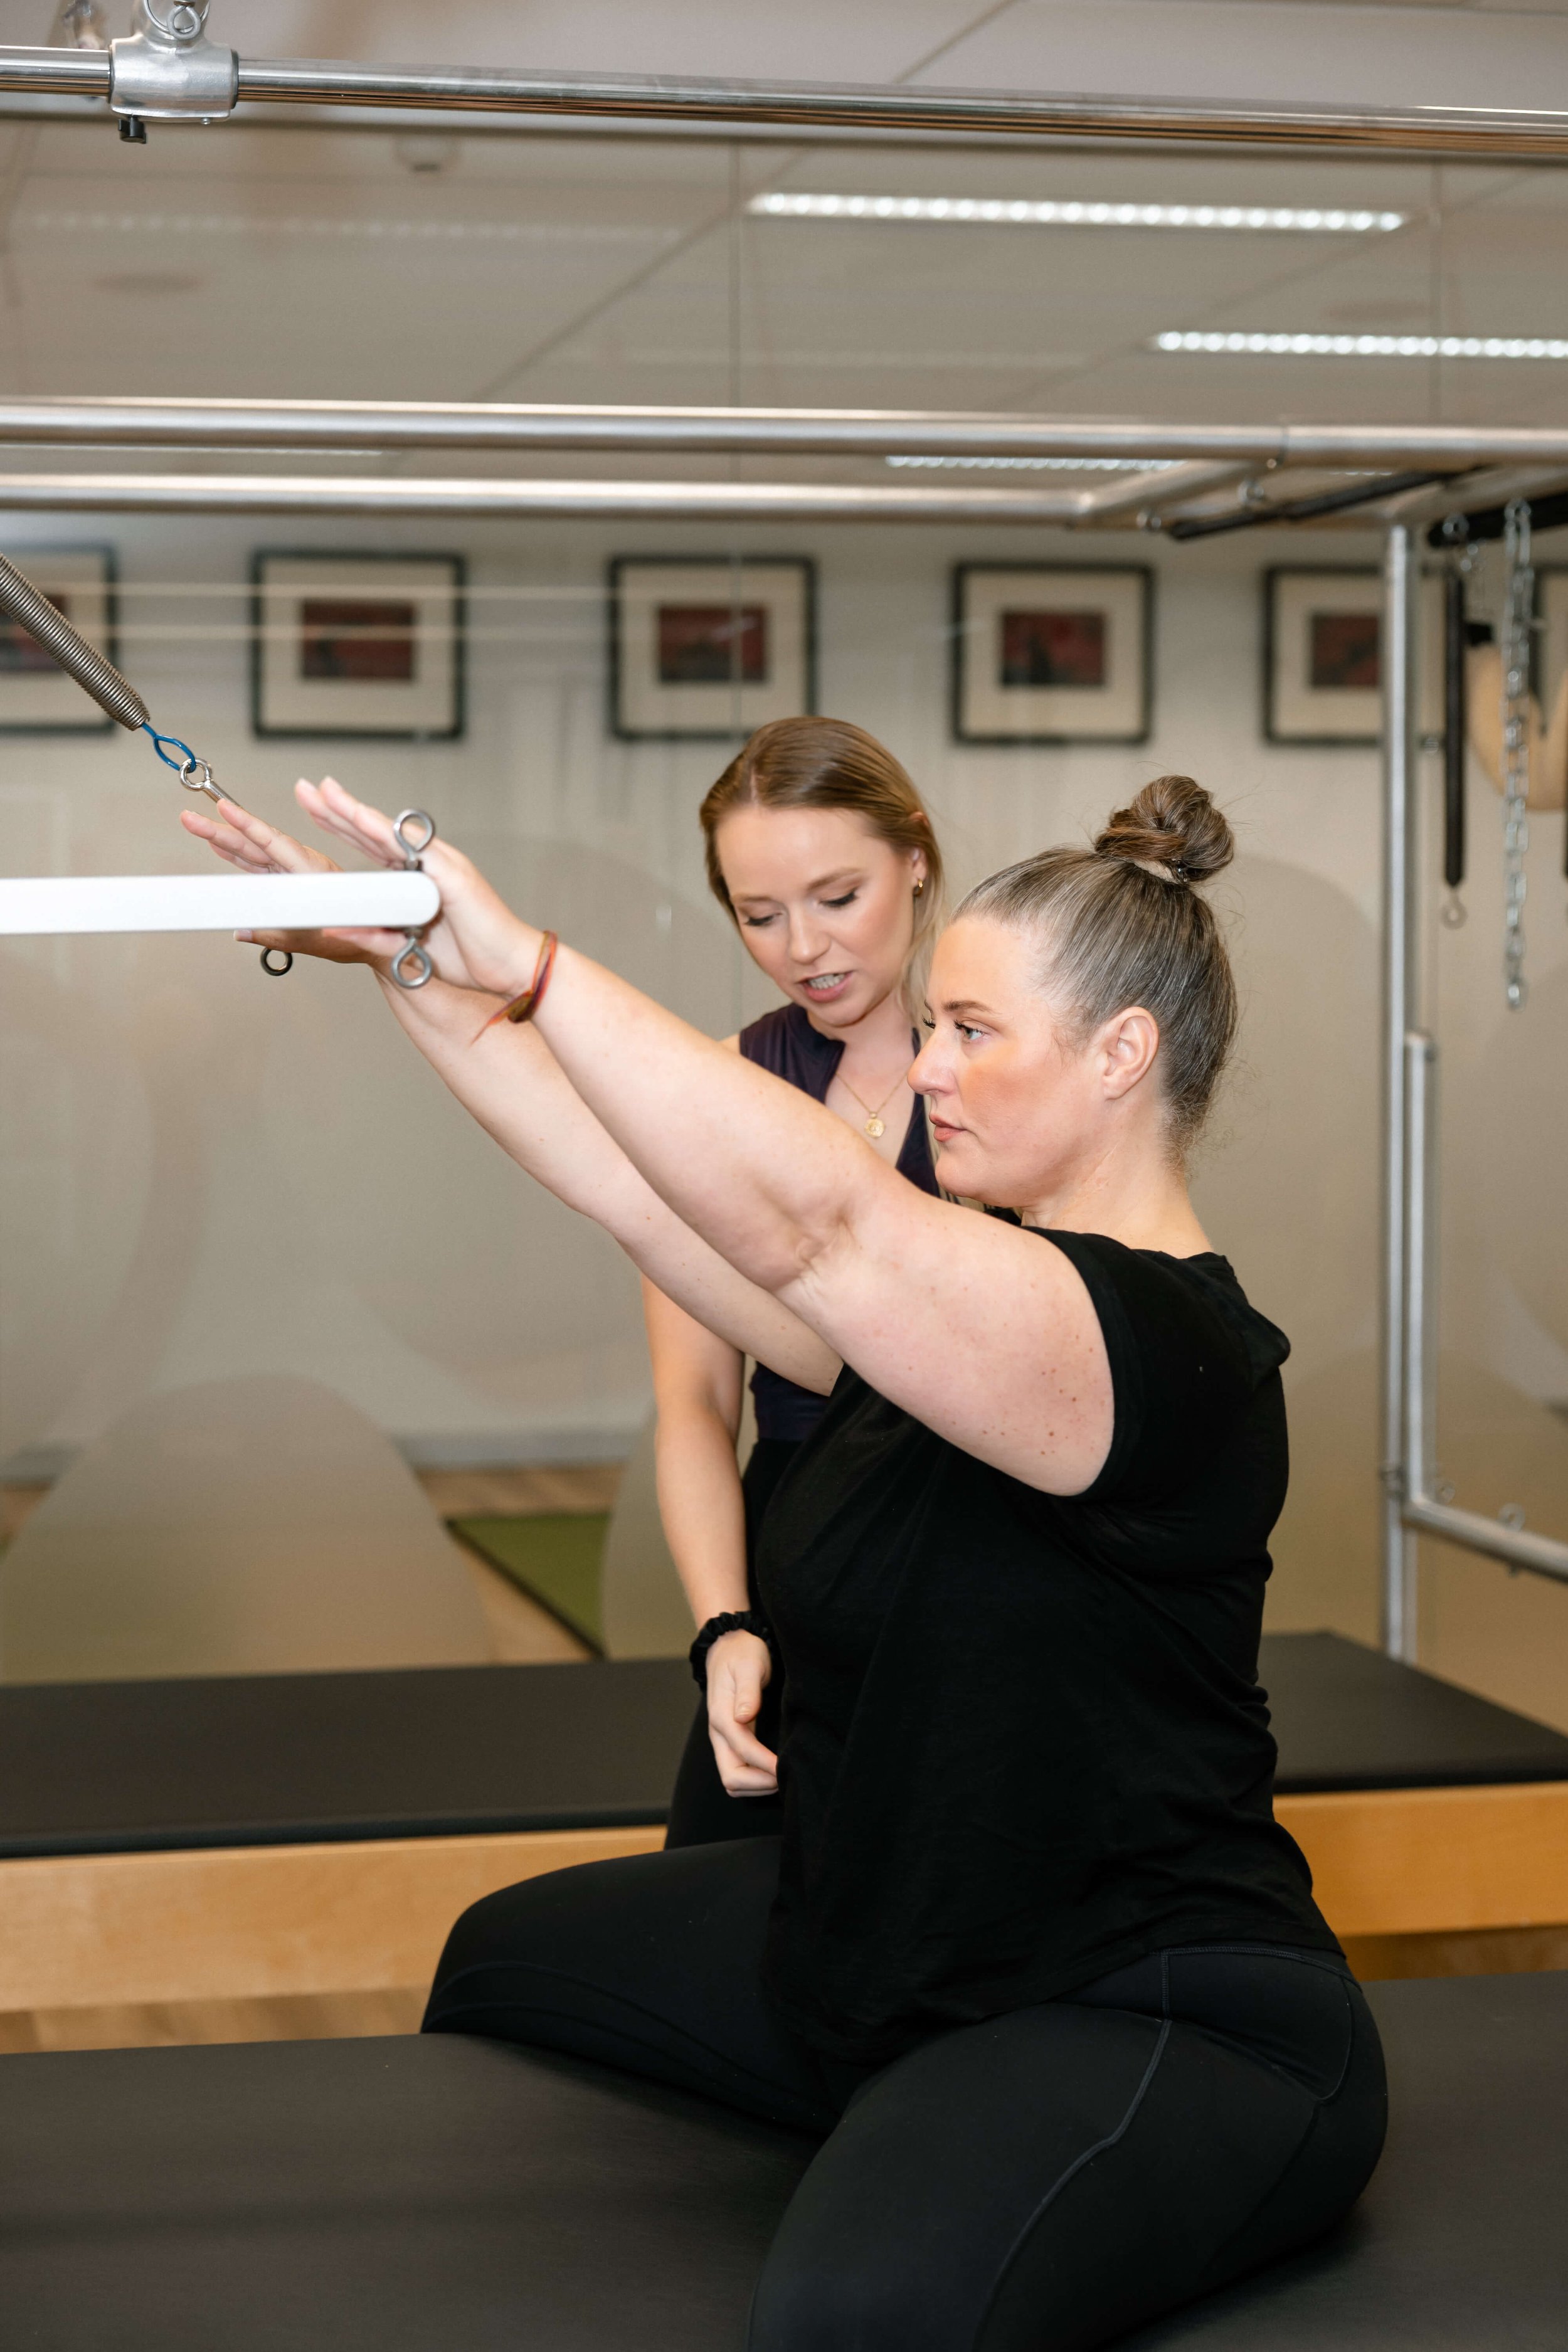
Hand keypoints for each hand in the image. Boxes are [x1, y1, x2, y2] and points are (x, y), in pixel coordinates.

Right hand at [180, 792, 374, 967]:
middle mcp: (302, 867)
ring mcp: (296, 872)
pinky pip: (261, 865)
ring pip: (256, 852)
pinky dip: (240, 856)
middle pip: (257, 844)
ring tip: (197, 827)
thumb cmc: (355, 937)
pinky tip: (221, 849)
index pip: (274, 843)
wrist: (376, 939)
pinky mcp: (292, 881)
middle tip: (190, 818)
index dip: (248, 826)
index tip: (225, 809)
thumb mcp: (312, 942)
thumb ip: (275, 934)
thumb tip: (241, 931)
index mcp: (312, 873)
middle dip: (222, 830)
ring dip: (227, 840)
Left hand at [287, 777, 537, 996]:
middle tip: (305, 788)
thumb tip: (335, 928)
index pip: (372, 846)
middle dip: (337, 810)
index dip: (343, 826)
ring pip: (390, 832)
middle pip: (374, 831)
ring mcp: (441, 866)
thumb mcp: (409, 949)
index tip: (314, 808)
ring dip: (355, 812)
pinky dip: (385, 831)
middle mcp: (427, 866)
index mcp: (417, 880)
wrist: (512, 968)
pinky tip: (360, 816)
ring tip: (324, 793)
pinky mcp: (452, 875)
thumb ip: (376, 936)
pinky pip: (414, 848)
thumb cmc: (472, 958)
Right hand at [704, 1630, 778, 1797]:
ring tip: (784, 1778)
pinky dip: (755, 1781)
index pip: (743, 1750)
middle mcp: (719, 1733)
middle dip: (759, 1784)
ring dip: (757, 1786)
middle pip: (731, 1777)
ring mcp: (723, 1740)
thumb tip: (744, 1717)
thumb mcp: (749, 1664)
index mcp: (722, 1715)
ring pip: (732, 1780)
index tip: (788, 1768)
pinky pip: (738, 1771)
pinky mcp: (730, 1741)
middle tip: (787, 1778)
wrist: (729, 1646)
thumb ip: (748, 1690)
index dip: (766, 1764)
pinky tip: (774, 1773)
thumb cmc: (743, 1653)